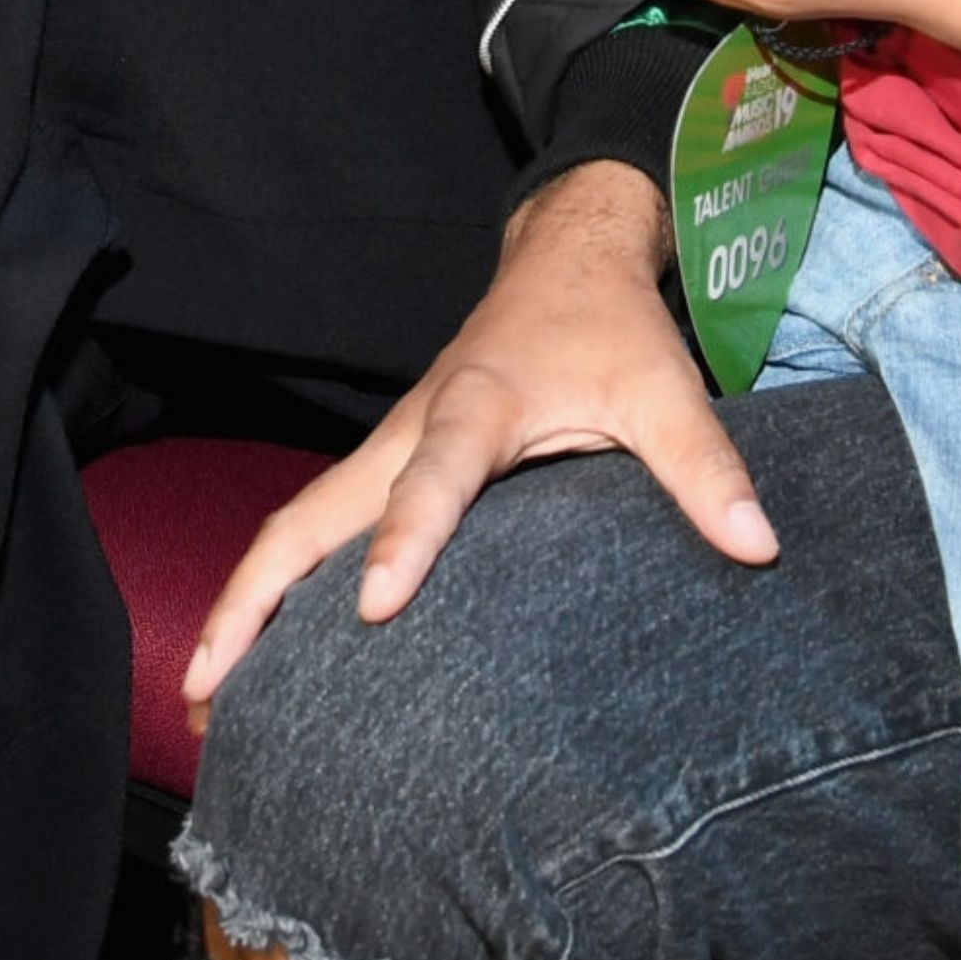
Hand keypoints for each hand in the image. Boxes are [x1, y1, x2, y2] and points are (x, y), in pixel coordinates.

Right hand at [181, 164, 773, 724]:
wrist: (564, 257)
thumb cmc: (607, 328)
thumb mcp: (663, 387)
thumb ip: (705, 466)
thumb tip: (758, 547)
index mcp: (477, 406)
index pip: (435, 478)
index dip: (408, 541)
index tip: (376, 609)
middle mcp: (410, 429)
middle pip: (311, 514)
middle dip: (254, 598)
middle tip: (206, 688)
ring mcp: (386, 449)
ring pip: (295, 525)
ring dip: (245, 603)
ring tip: (202, 702)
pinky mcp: (384, 465)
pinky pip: (314, 528)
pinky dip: (273, 588)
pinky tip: (256, 661)